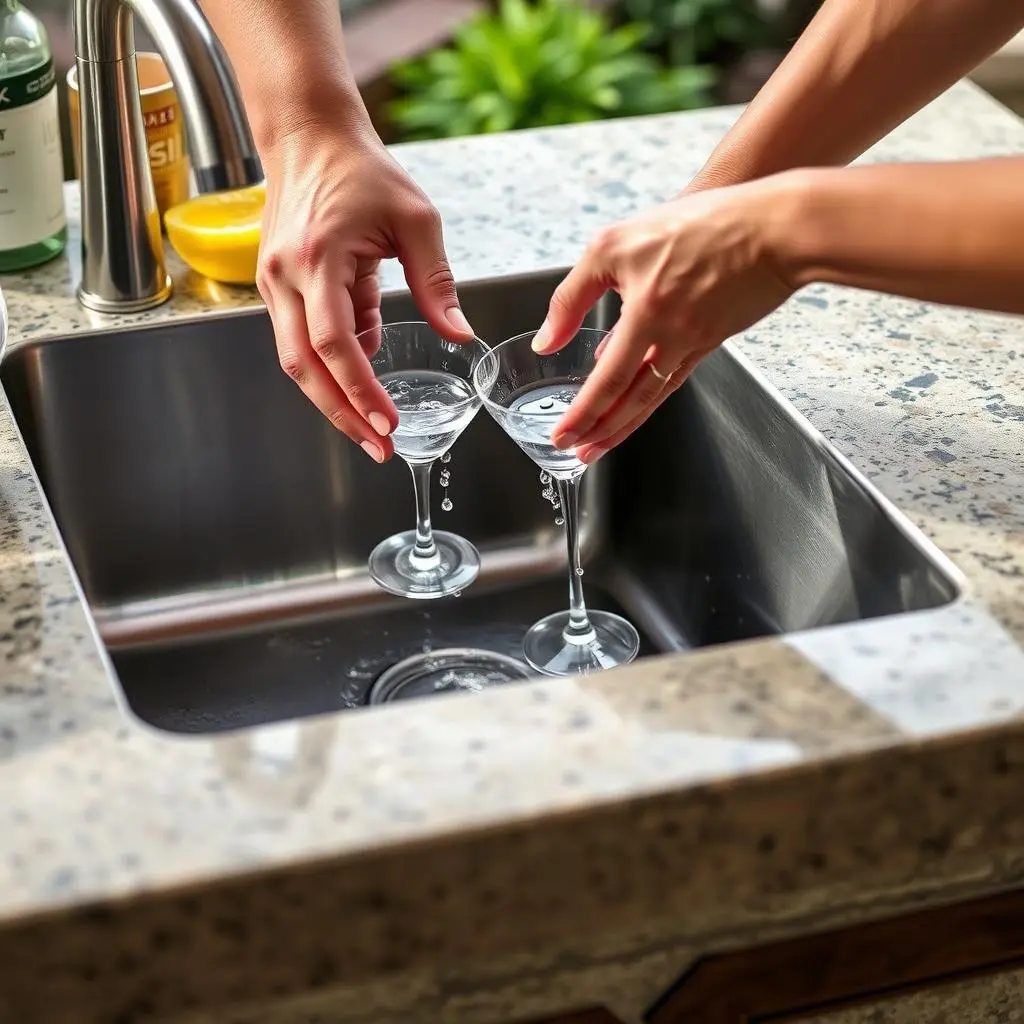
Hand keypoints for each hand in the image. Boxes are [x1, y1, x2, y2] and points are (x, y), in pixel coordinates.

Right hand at [257, 122, 472, 462]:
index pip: (335, 343)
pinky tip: (362, 380)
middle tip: (376, 448)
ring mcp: (272, 283)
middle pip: (305, 367)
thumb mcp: (415, 220)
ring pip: (295, 361)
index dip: (360, 391)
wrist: (309, 136)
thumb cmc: (363, 170)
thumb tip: (459, 335)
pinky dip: (329, 366)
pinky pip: (299, 340)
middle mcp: (285, 277)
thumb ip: (436, 282)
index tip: (387, 425)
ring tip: (370, 428)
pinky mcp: (276, 287)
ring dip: (332, 399)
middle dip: (341, 414)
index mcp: (318, 259)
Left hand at [532, 177, 796, 462]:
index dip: (583, 414)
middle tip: (581, 453)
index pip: (606, 381)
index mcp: (645, 315)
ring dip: (627, 422)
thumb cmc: (705, 223)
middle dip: (602, 431)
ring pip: (655, 394)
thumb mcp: (616, 244)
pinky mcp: (714, 336)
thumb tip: (548, 341)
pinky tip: (637, 389)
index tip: (564, 436)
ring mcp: (697, 340)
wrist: (776, 226)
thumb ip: (573, 294)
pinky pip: (676, 371)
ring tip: (604, 441)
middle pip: (631, 399)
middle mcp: (672, 336)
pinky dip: (653, 388)